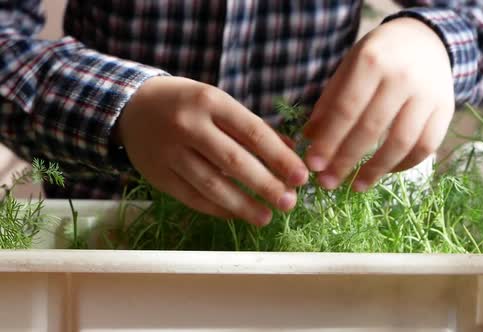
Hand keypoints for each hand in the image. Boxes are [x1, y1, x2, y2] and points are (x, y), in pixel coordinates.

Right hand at [116, 77, 308, 225]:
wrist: (131, 106)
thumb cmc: (186, 103)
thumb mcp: (219, 103)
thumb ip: (252, 127)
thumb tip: (289, 154)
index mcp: (211, 101)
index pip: (253, 133)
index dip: (280, 158)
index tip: (301, 177)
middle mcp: (189, 125)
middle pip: (234, 162)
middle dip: (266, 185)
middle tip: (289, 202)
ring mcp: (170, 152)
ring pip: (212, 185)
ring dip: (243, 205)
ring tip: (266, 217)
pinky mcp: (157, 174)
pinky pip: (192, 197)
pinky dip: (218, 208)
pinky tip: (237, 213)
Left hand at [303, 18, 454, 190]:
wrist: (426, 41)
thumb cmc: (379, 57)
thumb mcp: (349, 68)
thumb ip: (330, 102)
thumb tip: (310, 140)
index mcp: (372, 61)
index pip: (346, 109)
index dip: (329, 141)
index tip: (313, 165)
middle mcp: (403, 77)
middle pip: (371, 129)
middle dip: (346, 161)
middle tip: (327, 183)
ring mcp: (428, 95)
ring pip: (401, 143)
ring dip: (376, 170)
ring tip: (355, 187)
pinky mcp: (446, 110)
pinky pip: (425, 146)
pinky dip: (404, 164)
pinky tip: (385, 172)